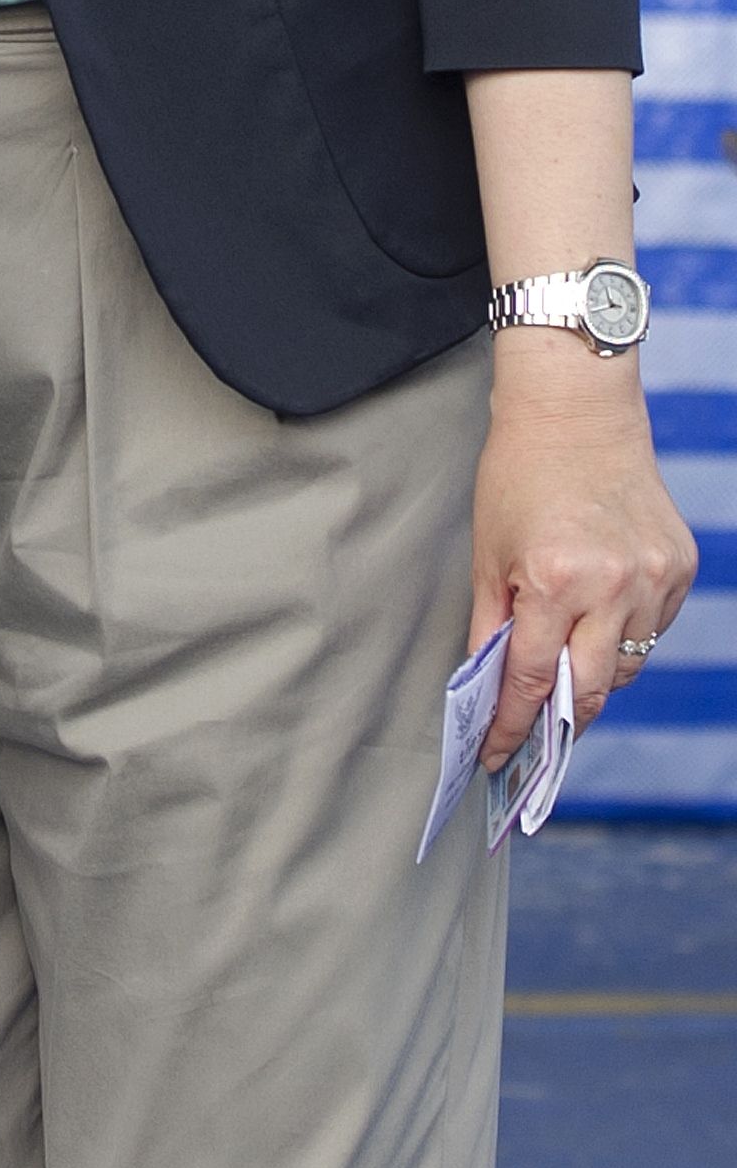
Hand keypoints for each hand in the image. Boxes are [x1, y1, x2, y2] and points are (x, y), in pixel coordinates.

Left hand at [470, 336, 695, 768]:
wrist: (577, 411)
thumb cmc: (518, 475)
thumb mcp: (488, 552)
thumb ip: (491, 624)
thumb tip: (490, 687)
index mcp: (553, 581)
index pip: (530, 680)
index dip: (511, 726)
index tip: (497, 756)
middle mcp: (611, 585)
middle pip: (589, 690)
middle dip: (559, 723)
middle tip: (537, 741)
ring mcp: (653, 578)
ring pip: (627, 665)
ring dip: (594, 676)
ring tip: (565, 671)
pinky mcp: (680, 568)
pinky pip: (652, 628)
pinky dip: (624, 635)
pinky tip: (600, 617)